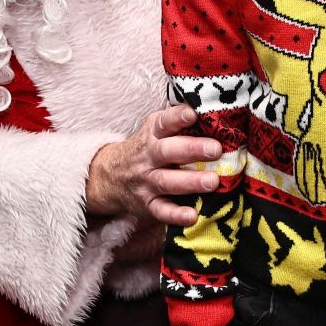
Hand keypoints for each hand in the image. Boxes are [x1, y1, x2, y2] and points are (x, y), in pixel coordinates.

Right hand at [86, 104, 221, 225]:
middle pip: (168, 151)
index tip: (193, 114)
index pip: (164, 123)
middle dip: (192, 149)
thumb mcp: (154, 129)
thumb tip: (212, 109)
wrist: (110, 176)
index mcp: (152, 134)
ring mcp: (147, 181)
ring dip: (190, 182)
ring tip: (213, 181)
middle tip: (215, 149)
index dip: (177, 117)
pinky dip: (176, 215)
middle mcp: (148, 156)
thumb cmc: (146, 148)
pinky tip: (193, 216)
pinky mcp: (147, 204)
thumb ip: (177, 121)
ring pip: (167, 181)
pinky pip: (161, 211)